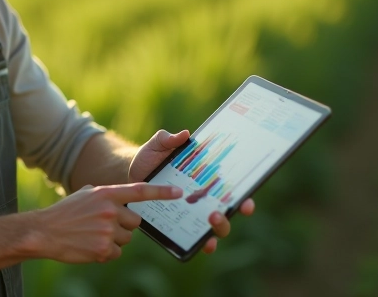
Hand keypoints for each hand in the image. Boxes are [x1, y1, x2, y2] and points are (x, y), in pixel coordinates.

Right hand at [35, 182, 182, 262]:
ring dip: (114, 239)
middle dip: (123, 225)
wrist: (44, 231)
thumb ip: (106, 195)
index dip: (161, 192)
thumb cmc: (65, 212)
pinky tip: (90, 246)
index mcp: (107, 193)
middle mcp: (110, 210)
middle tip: (103, 225)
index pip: (140, 191)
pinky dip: (106, 252)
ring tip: (92, 235)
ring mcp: (107, 231)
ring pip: (126, 239)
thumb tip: (123, 201)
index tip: (179, 192)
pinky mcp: (104, 249)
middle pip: (135, 222)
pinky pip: (117, 252)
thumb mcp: (86, 194)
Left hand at [129, 129, 255, 254]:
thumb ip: (168, 139)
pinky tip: (198, 243)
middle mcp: (204, 199)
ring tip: (210, 220)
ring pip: (214, 229)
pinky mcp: (178, 225)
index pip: (231, 190)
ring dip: (218, 228)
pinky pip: (192, 238)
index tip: (246, 199)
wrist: (131, 173)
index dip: (244, 197)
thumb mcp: (158, 145)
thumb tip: (184, 134)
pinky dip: (198, 243)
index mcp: (206, 179)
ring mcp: (192, 214)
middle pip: (226, 212)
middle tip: (218, 211)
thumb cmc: (150, 157)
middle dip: (229, 215)